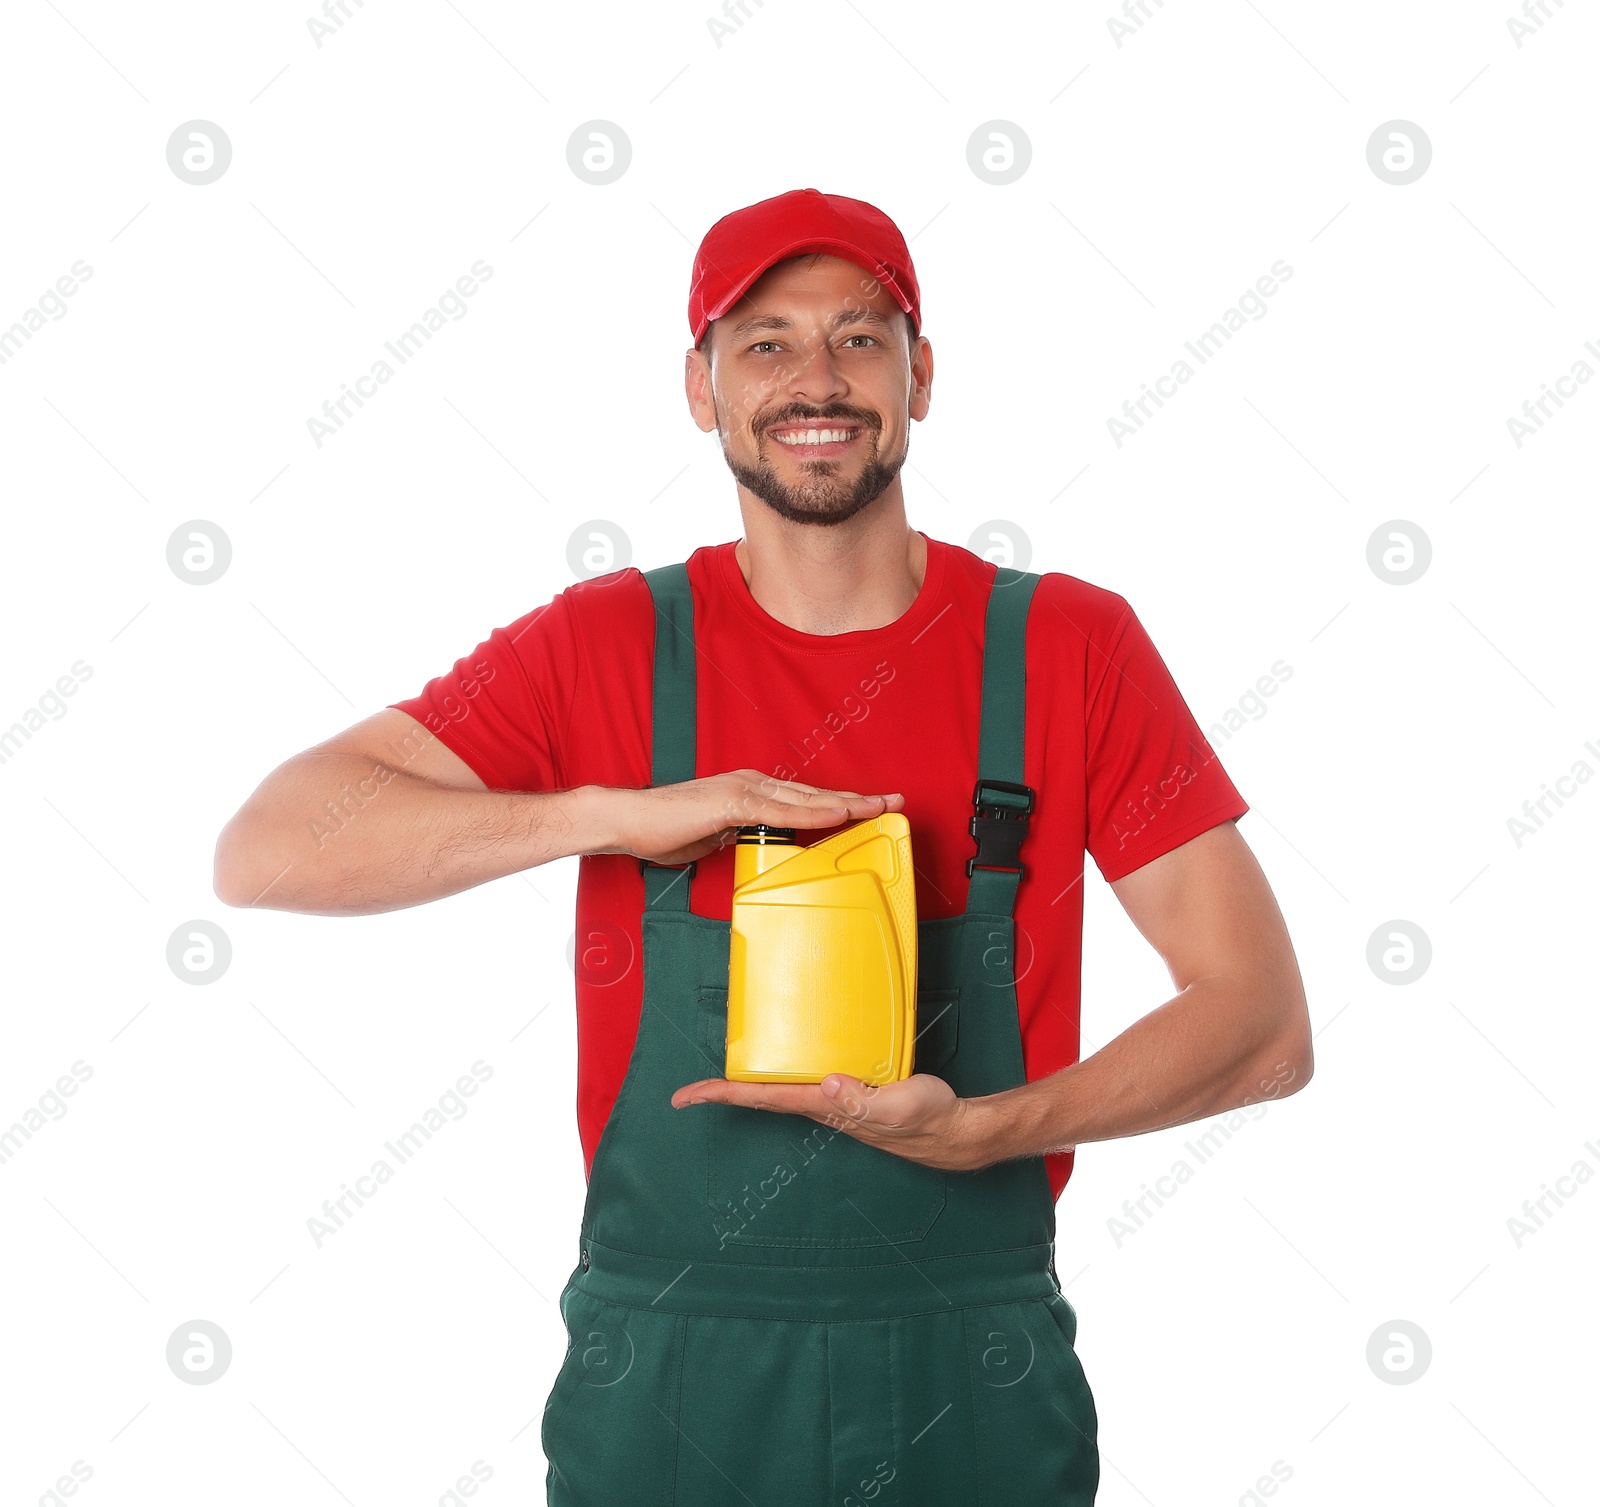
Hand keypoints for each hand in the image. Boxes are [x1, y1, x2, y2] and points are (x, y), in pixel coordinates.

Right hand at [593, 771, 903, 866]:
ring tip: (878, 806)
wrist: (627, 821)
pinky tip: (837, 813)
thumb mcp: (717, 837)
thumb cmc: (665, 830)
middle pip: (815, 793)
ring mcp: (743, 790)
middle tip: (895, 801)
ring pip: (805, 797)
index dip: (841, 803)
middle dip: (857, 798)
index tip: (873, 807)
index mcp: (751, 792)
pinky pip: (780, 809)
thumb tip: (764, 850)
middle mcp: (753, 784)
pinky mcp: (731, 802)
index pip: (805, 799)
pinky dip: (812, 811)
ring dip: (845, 802)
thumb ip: (744, 838)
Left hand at [671, 1071, 994, 1172]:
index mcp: (825, 1106)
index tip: (687, 1097)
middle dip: (725, 1091)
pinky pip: (810, 1076)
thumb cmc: (928, 1121)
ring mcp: (836, 1098)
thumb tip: (829, 1082)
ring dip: (752, 1080)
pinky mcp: (853, 1088)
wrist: (955, 1130)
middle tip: (689, 1092)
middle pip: (763, 1095)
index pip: (763, 1098)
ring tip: (725, 1070)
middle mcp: (823, 1104)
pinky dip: (789, 1066)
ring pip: (783, 1087)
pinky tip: (788, 1055)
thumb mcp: (899, 1107)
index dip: (723, 1094)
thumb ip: (863, 1101)